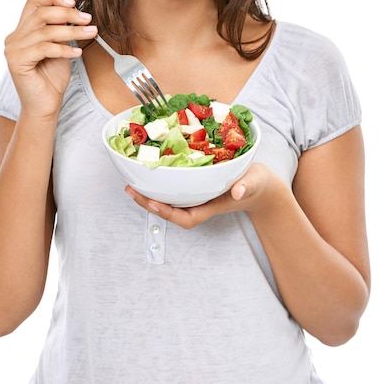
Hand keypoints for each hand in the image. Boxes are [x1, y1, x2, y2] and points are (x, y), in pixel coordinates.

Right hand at [4, 0, 96, 117]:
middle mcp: (14, 37)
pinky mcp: (16, 62)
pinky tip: (77, 53)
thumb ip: (61, 30)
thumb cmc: (52, 78)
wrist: (45, 105)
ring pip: (46, 32)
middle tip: (88, 18)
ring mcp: (13, 49)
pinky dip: (64, 49)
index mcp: (22, 30)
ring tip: (90, 33)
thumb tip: (76, 11)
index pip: (33, 2)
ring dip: (72, 32)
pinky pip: (44, 49)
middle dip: (68, 14)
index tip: (74, 1)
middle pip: (41, 14)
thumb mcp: (60, 47)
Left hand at [125, 162, 277, 228]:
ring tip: (132, 184)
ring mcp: (197, 196)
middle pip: (170, 210)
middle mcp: (200, 204)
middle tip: (130, 190)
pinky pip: (175, 188)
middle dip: (149, 203)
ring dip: (151, 193)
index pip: (186, 218)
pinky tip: (150, 173)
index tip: (152, 202)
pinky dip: (162, 183)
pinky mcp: (195, 186)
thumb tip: (237, 192)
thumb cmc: (257, 185)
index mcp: (211, 206)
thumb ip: (246, 187)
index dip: (167, 213)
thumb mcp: (254, 182)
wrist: (261, 186)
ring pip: (169, 200)